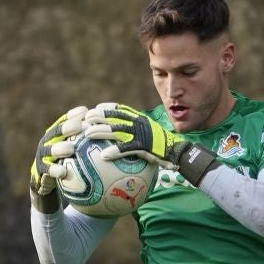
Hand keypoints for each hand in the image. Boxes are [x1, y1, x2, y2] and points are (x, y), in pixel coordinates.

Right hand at [30, 106, 87, 195]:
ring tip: (70, 149)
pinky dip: (54, 170)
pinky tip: (63, 172)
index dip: (74, 115)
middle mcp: (48, 141)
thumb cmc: (68, 164)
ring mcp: (42, 155)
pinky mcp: (40, 170)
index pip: (65, 120)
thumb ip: (86, 142)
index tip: (85, 111)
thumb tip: (109, 131)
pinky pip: (47, 170)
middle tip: (80, 126)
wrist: (48, 182)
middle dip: (68, 127)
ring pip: (50, 150)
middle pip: (57, 132)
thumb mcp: (77, 151)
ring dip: (59, 148)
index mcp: (56, 134)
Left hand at [83, 103, 218, 185]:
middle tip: (85, 119)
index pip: (122, 110)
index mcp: (141, 120)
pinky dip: (115, 152)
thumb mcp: (151, 137)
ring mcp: (141, 134)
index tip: (96, 108)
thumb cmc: (164, 148)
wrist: (179, 152)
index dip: (109, 108)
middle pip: (115, 118)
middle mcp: (140, 123)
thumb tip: (128, 141)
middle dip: (99, 117)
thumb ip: (139, 136)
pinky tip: (104, 156)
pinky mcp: (144, 146)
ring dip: (101, 131)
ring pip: (117, 131)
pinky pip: (126, 149)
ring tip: (88, 134)